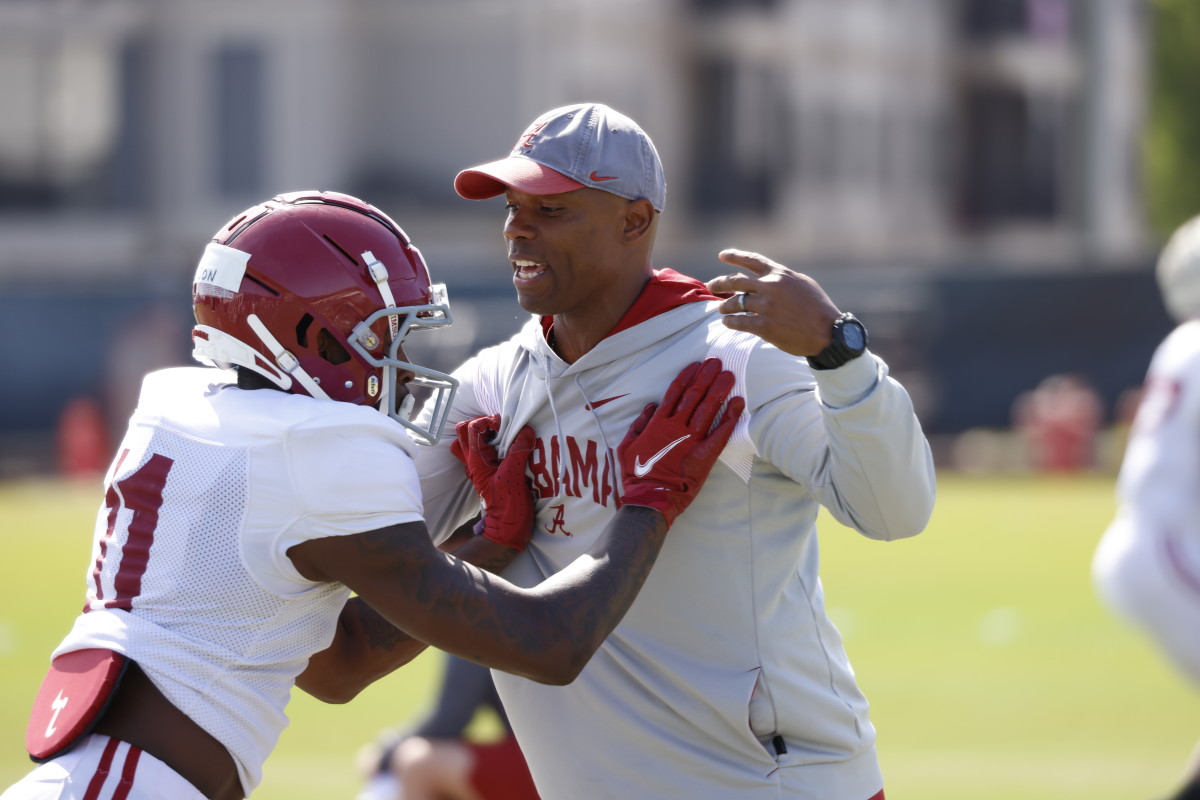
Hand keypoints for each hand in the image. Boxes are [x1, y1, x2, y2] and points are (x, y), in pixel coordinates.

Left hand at [450, 415, 536, 550]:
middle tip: (501, 427)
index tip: (505, 425)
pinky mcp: (488, 473)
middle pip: (463, 432)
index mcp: (475, 461)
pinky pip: (484, 452)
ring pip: (471, 442)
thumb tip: (526, 430)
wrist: (506, 530)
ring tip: (505, 435)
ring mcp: (479, 468)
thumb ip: (518, 451)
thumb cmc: (507, 505)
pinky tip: (510, 447)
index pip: (471, 428)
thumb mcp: (513, 476)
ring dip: (485, 434)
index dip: (487, 421)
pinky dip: (494, 444)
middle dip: (481, 423)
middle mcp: (473, 462)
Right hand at [618, 358, 744, 525]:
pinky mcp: (705, 454)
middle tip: (717, 362)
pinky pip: (721, 432)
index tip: (695, 365)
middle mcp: (677, 426)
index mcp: (658, 423)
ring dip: (719, 389)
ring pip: (708, 407)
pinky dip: (730, 416)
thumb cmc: (637, 475)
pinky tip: (738, 402)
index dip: (686, 377)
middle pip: (695, 395)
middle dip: (706, 376)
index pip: (675, 393)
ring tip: (729, 375)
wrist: (651, 498)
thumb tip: (651, 406)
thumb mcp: (627, 446)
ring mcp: (692, 439)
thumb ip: (639, 424)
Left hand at [706, 249, 841, 356]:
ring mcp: (766, 306)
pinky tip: (727, 322)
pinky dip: (730, 322)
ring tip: (722, 309)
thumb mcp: (802, 283)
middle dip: (719, 283)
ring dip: (725, 306)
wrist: (828, 332)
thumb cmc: (818, 308)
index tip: (722, 255)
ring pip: (734, 303)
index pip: (751, 260)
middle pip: (735, 281)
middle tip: (711, 285)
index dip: (735, 256)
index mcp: (779, 274)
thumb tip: (765, 277)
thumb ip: (782, 278)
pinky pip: (738, 322)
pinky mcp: (764, 326)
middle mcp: (770, 287)